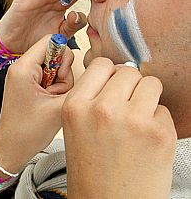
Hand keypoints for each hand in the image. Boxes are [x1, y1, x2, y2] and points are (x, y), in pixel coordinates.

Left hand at [0, 35, 74, 172]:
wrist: (11, 149)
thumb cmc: (27, 132)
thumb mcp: (59, 106)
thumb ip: (79, 84)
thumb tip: (96, 70)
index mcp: (23, 67)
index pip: (52, 40)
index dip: (64, 55)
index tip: (63, 75)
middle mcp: (21, 67)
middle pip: (55, 54)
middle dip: (63, 74)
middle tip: (56, 94)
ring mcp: (24, 76)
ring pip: (55, 68)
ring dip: (60, 84)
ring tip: (51, 102)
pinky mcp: (28, 85)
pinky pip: (50, 78)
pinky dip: (54, 90)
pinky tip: (49, 104)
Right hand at [63, 58, 176, 197]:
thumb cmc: (92, 174)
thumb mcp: (74, 130)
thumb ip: (90, 101)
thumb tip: (117, 76)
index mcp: (75, 107)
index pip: (101, 65)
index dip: (110, 74)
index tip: (113, 85)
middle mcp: (102, 110)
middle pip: (128, 72)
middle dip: (130, 87)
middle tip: (127, 109)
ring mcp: (133, 120)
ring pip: (151, 85)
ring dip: (148, 100)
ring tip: (138, 123)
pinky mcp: (160, 134)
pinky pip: (164, 111)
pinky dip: (159, 124)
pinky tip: (146, 143)